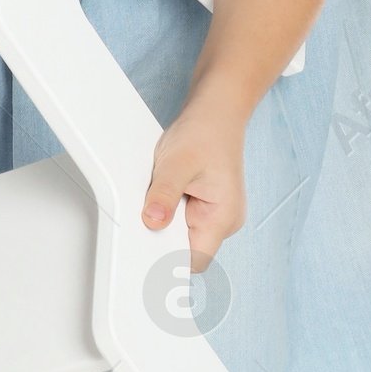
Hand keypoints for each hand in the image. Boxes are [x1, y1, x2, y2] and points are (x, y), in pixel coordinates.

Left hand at [141, 101, 245, 263]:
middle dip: (164, 235)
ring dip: (167, 219)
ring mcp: (215, 214)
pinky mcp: (205, 205)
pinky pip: (182, 219)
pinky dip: (169, 209)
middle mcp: (223, 221)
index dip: (169, 260)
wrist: (216, 112)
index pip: (195, 260)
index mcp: (224, 218)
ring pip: (182, 233)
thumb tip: (152, 222)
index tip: (146, 253)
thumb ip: (164, 196)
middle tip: (149, 214)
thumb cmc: (204, 133)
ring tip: (162, 194)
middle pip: (187, 249)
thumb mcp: (176, 164)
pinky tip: (167, 190)